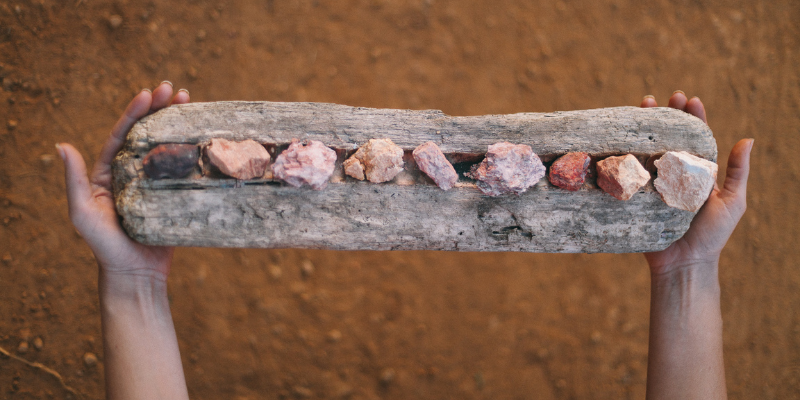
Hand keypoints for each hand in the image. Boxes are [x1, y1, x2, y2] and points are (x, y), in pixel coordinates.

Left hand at [57, 82, 189, 282]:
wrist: (135, 274)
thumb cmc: (105, 246)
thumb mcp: (83, 212)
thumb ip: (74, 180)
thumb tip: (61, 146)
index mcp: (108, 171)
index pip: (122, 134)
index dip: (134, 112)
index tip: (148, 93)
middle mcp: (131, 172)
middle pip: (146, 133)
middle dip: (159, 108)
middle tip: (174, 90)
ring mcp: (153, 182)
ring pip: (165, 144)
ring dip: (176, 122)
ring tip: (189, 101)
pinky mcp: (172, 194)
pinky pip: (182, 166)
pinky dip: (191, 148)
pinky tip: (203, 134)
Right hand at [640, 91, 753, 274]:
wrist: (684, 262)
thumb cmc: (712, 235)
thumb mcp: (732, 202)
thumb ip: (737, 172)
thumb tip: (748, 140)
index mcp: (699, 170)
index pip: (697, 137)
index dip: (692, 117)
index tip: (689, 99)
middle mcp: (676, 172)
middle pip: (669, 137)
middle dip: (665, 115)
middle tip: (661, 98)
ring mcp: (655, 182)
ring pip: (648, 149)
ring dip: (643, 128)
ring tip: (641, 108)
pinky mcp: (638, 195)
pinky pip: (630, 172)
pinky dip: (625, 154)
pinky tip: (621, 138)